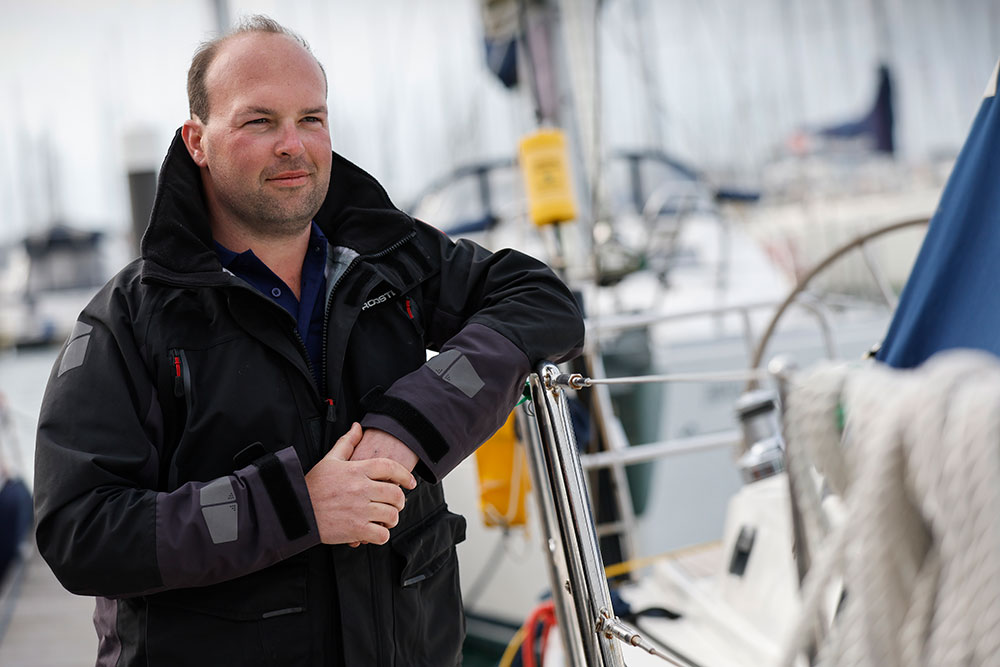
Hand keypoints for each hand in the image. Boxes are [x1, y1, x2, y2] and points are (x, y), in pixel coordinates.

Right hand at [304, 423, 416, 545]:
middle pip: (396, 493)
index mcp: (356, 470)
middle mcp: (361, 489)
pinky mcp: (355, 530)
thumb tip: (358, 427)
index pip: (390, 467)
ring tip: (386, 519)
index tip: (411, 482)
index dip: (405, 475)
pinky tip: (375, 532)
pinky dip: (382, 536)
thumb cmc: (312, 486)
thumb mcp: (329, 460)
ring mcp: (359, 510)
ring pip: (392, 515)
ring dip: (392, 518)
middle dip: (400, 500)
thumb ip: (347, 443)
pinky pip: (381, 535)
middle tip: (396, 504)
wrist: (296, 511)